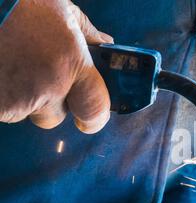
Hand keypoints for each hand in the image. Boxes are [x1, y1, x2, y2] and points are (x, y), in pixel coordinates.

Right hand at [0, 0, 112, 132]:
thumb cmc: (19, 1)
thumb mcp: (60, 8)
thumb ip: (86, 32)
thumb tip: (104, 43)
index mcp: (72, 62)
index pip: (96, 110)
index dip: (94, 118)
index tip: (90, 118)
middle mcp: (50, 84)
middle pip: (57, 116)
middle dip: (50, 102)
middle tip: (38, 75)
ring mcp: (20, 97)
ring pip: (27, 113)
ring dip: (23, 97)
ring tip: (13, 63)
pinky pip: (4, 110)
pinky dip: (3, 96)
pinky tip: (1, 70)